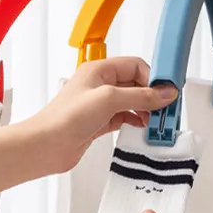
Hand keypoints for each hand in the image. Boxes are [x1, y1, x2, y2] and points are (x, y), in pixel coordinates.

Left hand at [26, 57, 177, 173]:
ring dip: (147, 109)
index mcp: (99, 70)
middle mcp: (100, 85)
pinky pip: (126, 116)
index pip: (136, 66)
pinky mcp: (100, 121)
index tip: (167, 90)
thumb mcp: (109, 99)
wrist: (46, 146)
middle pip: (136, 83)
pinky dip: (137, 120)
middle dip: (153, 95)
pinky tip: (142, 126)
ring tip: (156, 119)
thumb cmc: (65, 118)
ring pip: (133, 101)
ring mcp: (100, 104)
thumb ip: (141, 96)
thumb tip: (165, 93)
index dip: (153, 77)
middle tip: (166, 107)